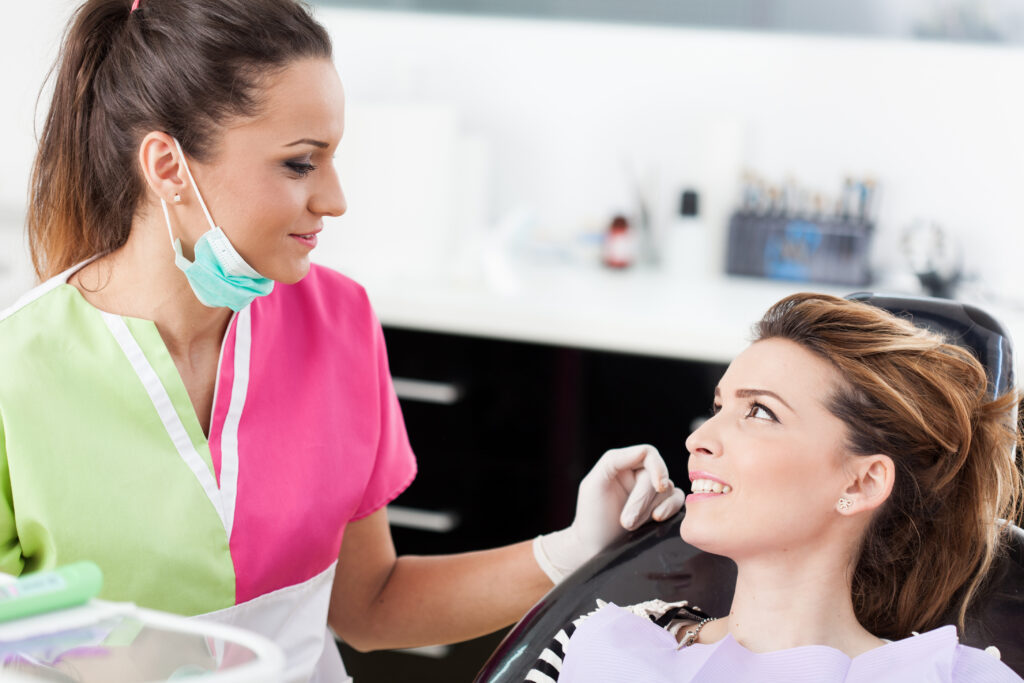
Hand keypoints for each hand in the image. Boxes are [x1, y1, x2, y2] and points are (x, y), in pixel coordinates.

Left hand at [534, 444, 685, 583]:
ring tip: (630, 526)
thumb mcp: (594, 484)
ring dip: (650, 510)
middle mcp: (639, 475)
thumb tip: (645, 452)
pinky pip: (677, 501)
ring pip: (669, 490)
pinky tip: (657, 519)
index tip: (658, 486)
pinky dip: (671, 509)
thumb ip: (614, 460)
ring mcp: (651, 493)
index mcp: (623, 464)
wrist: (595, 550)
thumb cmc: (591, 518)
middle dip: (643, 500)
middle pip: (658, 476)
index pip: (648, 454)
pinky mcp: (661, 509)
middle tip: (626, 522)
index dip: (658, 467)